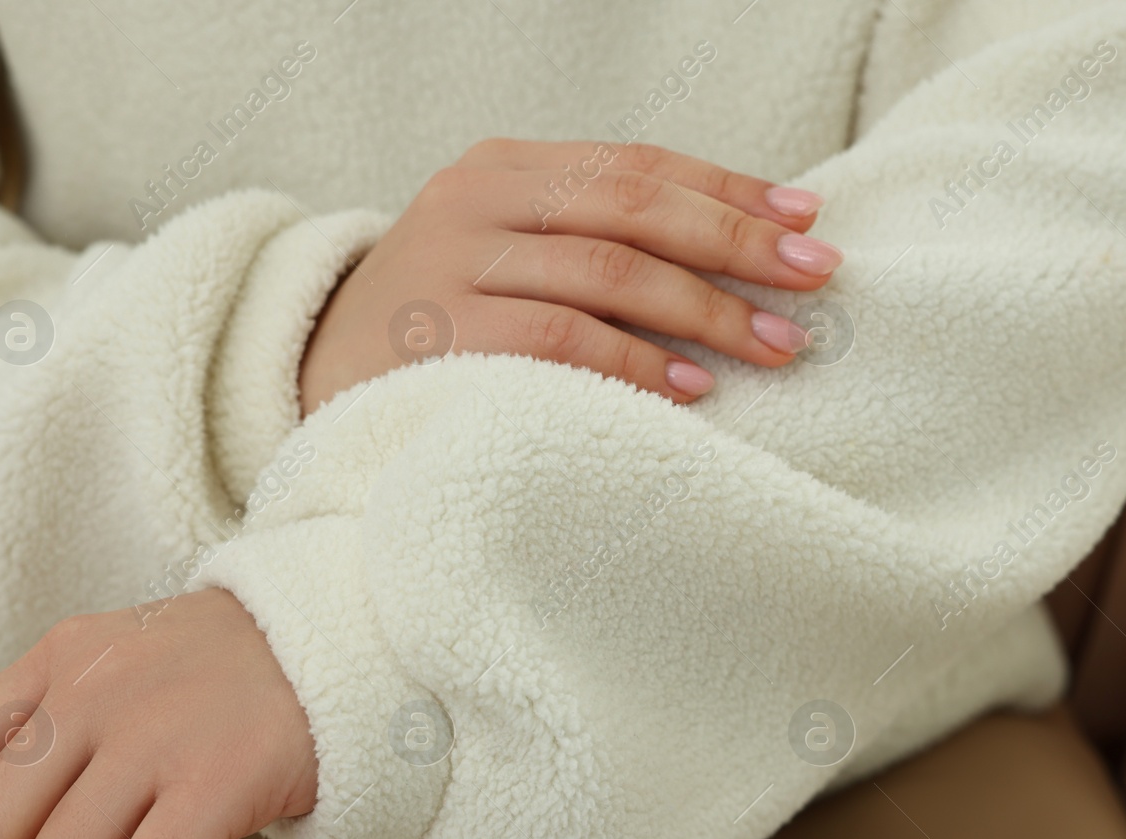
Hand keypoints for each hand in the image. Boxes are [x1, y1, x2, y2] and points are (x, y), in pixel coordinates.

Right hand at [298, 138, 842, 415]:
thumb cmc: (441, 324)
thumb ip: (592, 243)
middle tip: (814, 280)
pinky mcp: (438, 332)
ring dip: (705, 310)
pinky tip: (691, 386)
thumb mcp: (506, 255)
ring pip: (607, 270)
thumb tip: (738, 259)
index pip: (636, 165)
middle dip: (734, 243)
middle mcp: (476, 198)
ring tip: (776, 344)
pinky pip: (561, 341)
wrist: (311, 375)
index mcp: (503, 168)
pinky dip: (635, 363)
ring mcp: (452, 261)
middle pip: (633, 206)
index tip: (805, 220)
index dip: (729, 188)